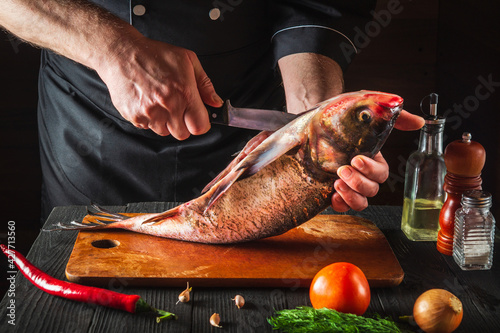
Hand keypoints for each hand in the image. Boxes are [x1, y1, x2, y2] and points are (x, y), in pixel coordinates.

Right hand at [97, 36, 222, 138]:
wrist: (121, 53)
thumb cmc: (154, 54)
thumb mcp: (187, 60)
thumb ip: (205, 84)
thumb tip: (216, 103)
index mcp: (183, 92)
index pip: (200, 127)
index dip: (201, 123)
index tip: (198, 117)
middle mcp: (167, 105)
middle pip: (183, 134)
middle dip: (184, 124)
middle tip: (178, 108)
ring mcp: (149, 113)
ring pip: (165, 132)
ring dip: (166, 122)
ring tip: (161, 103)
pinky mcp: (134, 117)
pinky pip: (148, 128)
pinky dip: (150, 119)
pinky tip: (148, 102)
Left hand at [331, 110, 424, 211]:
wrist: (309, 121)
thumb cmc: (339, 114)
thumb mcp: (367, 108)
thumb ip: (395, 117)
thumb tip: (420, 122)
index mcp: (371, 159)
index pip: (381, 173)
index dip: (371, 170)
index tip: (356, 159)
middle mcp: (360, 174)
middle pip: (372, 190)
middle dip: (360, 181)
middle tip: (343, 169)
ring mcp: (346, 184)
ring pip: (361, 202)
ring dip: (352, 196)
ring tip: (337, 182)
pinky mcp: (330, 191)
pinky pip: (342, 207)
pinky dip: (340, 204)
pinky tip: (333, 195)